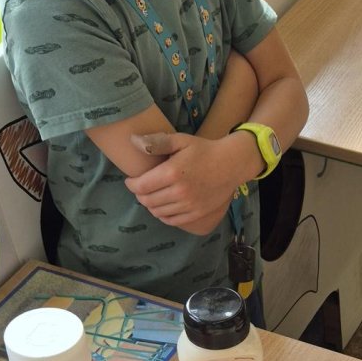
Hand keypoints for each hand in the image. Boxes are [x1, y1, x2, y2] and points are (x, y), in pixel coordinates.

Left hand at [125, 132, 256, 237]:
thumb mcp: (181, 140)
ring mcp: (189, 205)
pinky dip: (163, 215)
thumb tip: (133, 140)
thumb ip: (157, 142)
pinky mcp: (196, 213)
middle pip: (147, 201)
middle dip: (140, 195)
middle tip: (141, 188)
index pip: (141, 186)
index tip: (131, 180)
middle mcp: (179, 192)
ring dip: (150, 205)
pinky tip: (163, 207)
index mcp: (172, 173)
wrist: (231, 164)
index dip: (131, 184)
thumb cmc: (204, 150)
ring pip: (158, 212)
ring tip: (152, 196)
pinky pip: (172, 220)